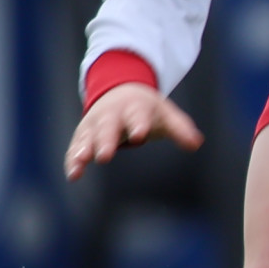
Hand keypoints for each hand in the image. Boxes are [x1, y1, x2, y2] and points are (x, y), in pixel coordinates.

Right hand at [65, 82, 200, 180]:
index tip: (140, 135)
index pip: (137, 116)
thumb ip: (180, 129)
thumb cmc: (147, 109)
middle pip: (107, 127)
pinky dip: (72, 160)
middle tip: (105, 156)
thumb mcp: (166, 114)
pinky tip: (73, 175)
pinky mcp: (82, 136)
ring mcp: (94, 125)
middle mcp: (110, 115)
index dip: (138, 124)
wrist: (120, 92)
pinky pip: (75, 148)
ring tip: (81, 163)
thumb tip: (196, 144)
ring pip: (87, 137)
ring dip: (83, 150)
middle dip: (105, 141)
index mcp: (134, 107)